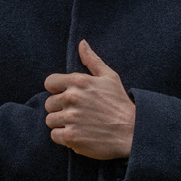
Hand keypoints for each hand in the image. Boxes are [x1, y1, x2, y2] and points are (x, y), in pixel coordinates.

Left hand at [43, 40, 134, 159]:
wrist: (132, 131)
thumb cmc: (120, 104)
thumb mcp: (110, 77)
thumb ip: (93, 60)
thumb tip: (82, 43)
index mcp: (79, 81)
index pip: (49, 83)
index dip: (57, 90)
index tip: (68, 97)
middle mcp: (72, 98)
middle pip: (49, 103)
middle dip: (60, 109)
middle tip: (76, 113)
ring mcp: (71, 118)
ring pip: (50, 120)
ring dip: (61, 124)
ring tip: (78, 124)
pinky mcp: (71, 136)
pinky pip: (54, 135)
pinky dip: (63, 137)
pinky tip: (78, 134)